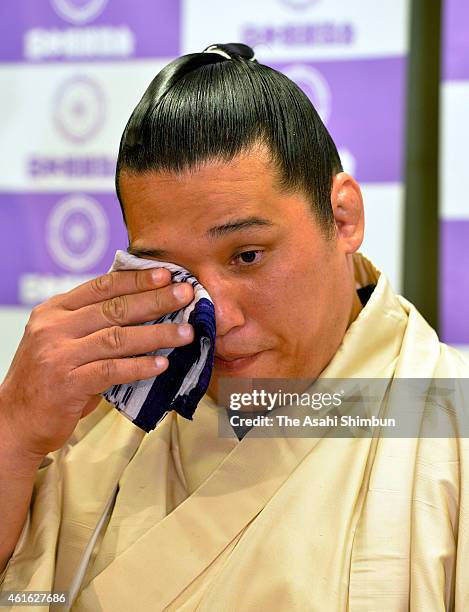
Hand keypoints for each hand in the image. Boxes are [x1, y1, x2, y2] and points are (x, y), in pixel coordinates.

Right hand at [0, 268, 193, 459]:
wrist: (15, 420)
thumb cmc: (48, 378)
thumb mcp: (64, 340)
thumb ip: (93, 323)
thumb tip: (144, 307)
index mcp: (54, 310)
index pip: (101, 286)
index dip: (136, 279)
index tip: (166, 273)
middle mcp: (54, 327)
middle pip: (114, 308)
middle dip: (155, 300)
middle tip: (186, 294)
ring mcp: (59, 355)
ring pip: (117, 338)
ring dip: (157, 334)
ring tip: (186, 332)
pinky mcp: (67, 384)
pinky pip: (112, 370)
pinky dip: (140, 366)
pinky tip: (162, 363)